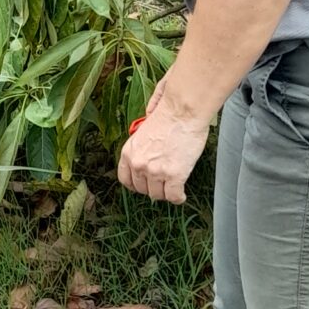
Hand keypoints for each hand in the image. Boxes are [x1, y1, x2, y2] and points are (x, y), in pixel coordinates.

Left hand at [117, 80, 211, 204]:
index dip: (136, 184)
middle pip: (142, 189)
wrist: (183, 111)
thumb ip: (141, 146)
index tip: (144, 185)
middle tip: (163, 184)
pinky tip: (181, 194)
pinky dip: (178, 197)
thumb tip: (146, 152)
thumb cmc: (169, 115)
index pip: (125, 179)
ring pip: (158, 195)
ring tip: (173, 187)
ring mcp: (155, 171)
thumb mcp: (144, 131)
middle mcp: (139, 163)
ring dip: (166, 193)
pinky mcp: (173, 175)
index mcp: (129, 152)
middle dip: (153, 188)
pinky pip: (174, 196)